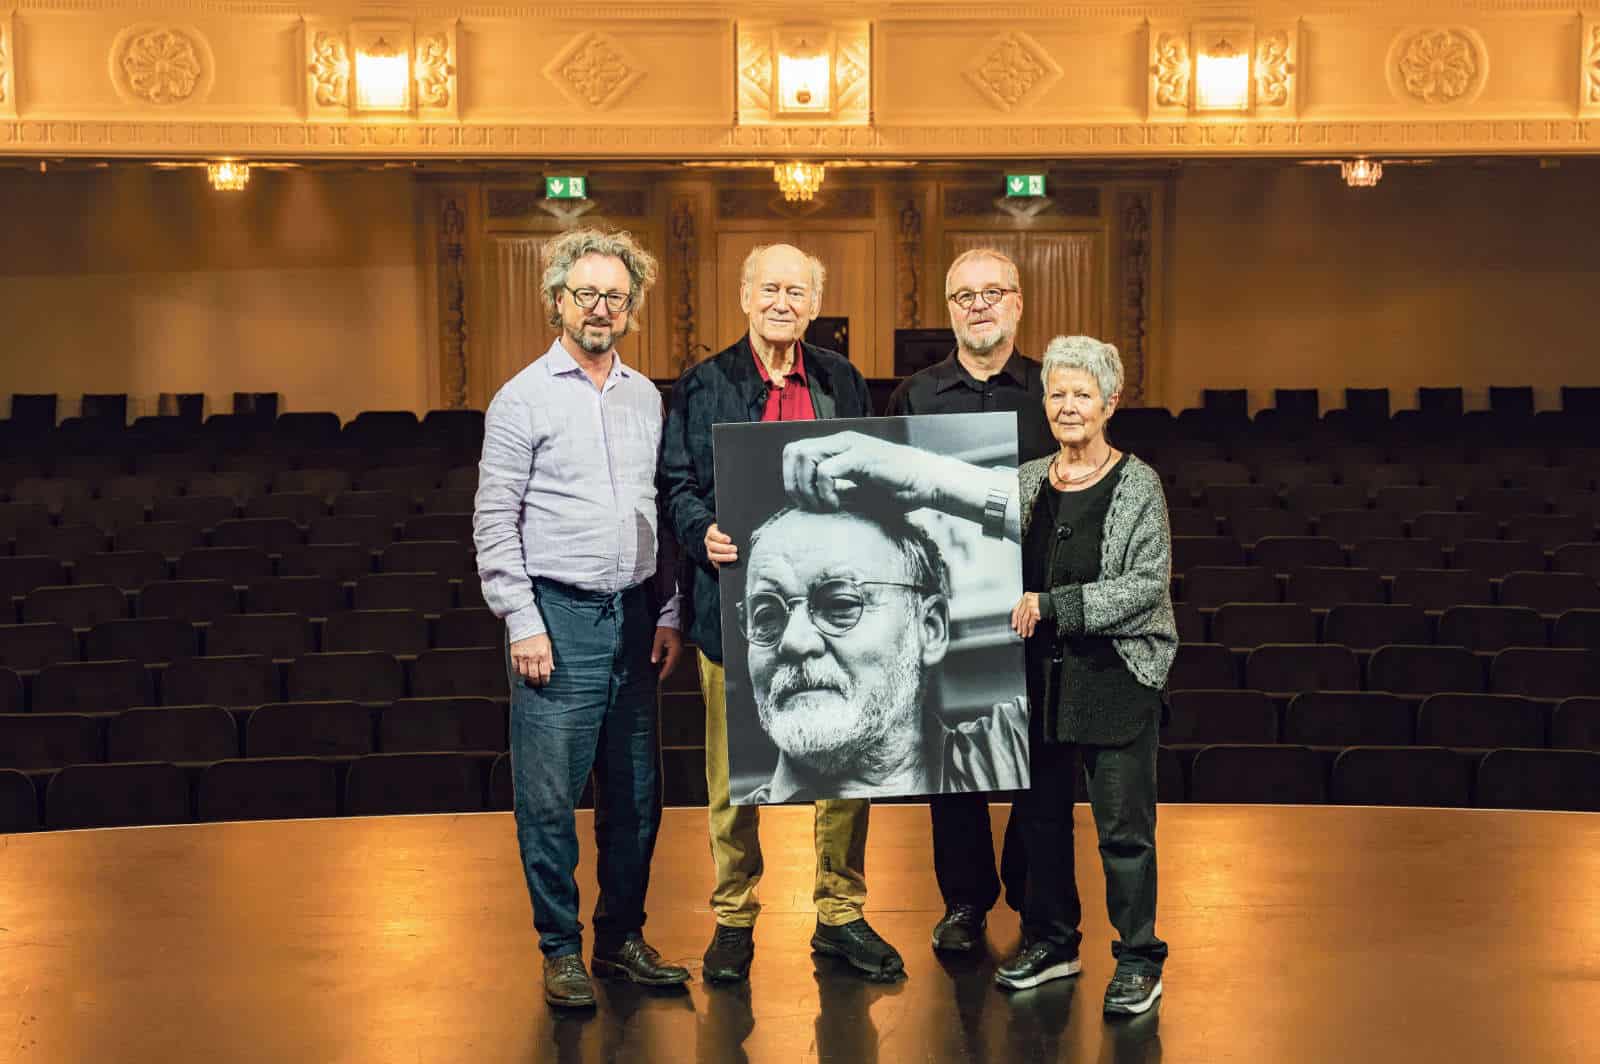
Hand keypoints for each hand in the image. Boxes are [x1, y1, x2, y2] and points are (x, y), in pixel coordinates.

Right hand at [510, 634, 553, 686]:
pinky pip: (515, 668)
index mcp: (543, 654)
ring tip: (529, 677)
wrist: (525, 623)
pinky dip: (518, 671)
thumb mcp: (548, 644)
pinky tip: (522, 670)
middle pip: (534, 676)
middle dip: (536, 682)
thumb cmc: (538, 633)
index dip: (545, 680)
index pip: (544, 673)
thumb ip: (550, 658)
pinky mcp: (514, 654)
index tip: (544, 682)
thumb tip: (552, 669)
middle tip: (536, 683)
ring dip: (527, 677)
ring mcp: (522, 656)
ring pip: (524, 673)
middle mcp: (533, 656)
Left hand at [651, 626, 683, 679]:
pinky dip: (668, 661)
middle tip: (659, 678)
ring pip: (674, 662)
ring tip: (660, 672)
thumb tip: (654, 661)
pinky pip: (674, 657)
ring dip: (668, 667)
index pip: (670, 664)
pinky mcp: (678, 647)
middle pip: (673, 665)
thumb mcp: (659, 639)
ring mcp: (680, 649)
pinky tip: (662, 662)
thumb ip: (657, 650)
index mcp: (675, 650)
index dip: (665, 672)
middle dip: (666, 671)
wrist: (673, 619)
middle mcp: (679, 651)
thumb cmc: (665, 628)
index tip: (660, 678)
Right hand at [705, 523, 737, 568]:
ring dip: (724, 557)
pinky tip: (730, 563)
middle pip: (713, 546)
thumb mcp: (728, 528)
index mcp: (711, 532)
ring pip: (713, 556)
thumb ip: (731, 531)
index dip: (721, 538)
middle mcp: (708, 542)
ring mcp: (709, 551)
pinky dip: (722, 564)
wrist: (723, 538)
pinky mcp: (713, 559)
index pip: (713, 534)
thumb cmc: (727, 532)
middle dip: (724, 548)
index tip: (729, 540)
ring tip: (734, 557)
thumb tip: (740, 535)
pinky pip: (715, 563)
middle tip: (735, 549)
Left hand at [780, 431, 944, 511]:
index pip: (796, 451)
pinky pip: (826, 471)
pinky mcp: (861, 457)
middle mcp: (841, 441)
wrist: (927, 481)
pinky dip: (824, 491)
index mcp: (838, 446)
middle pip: (794, 451)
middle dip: (793, 482)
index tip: (804, 501)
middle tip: (808, 505)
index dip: (791, 477)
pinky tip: (835, 505)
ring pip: (806, 457)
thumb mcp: (858, 489)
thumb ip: (835, 488)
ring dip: (807, 486)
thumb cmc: (896, 488)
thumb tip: (809, 501)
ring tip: (822, 505)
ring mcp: (851, 446)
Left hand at [1010, 593, 1042, 637]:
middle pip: (1020, 615)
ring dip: (1024, 629)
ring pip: (1024, 620)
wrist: (1056, 601)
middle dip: (1019, 626)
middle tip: (1019, 632)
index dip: (1014, 619)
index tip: (1014, 625)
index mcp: (1026, 597)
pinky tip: (1030, 633)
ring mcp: (1031, 606)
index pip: (1016, 609)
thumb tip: (1020, 619)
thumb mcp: (1035, 600)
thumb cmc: (1046, 601)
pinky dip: (1030, 629)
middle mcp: (1027, 600)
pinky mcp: (1036, 612)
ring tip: (1024, 634)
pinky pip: (1031, 623)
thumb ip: (1027, 606)